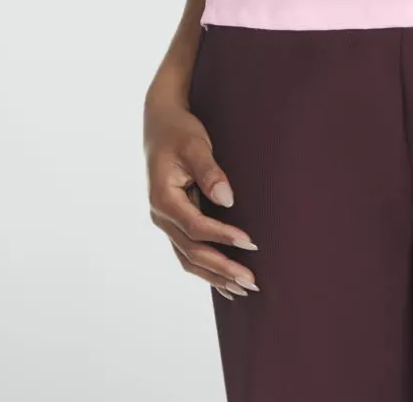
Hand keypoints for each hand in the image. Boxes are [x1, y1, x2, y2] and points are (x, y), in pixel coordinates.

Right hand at [144, 99, 260, 299]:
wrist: (161, 123)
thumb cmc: (179, 131)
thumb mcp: (194, 145)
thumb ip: (210, 172)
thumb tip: (228, 200)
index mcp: (162, 199)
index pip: (196, 227)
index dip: (222, 237)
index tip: (249, 242)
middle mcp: (161, 216)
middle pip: (192, 251)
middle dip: (222, 268)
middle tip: (251, 281)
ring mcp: (166, 222)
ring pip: (189, 258)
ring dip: (215, 276)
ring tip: (243, 289)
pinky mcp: (174, 222)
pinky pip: (188, 252)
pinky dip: (206, 269)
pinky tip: (225, 284)